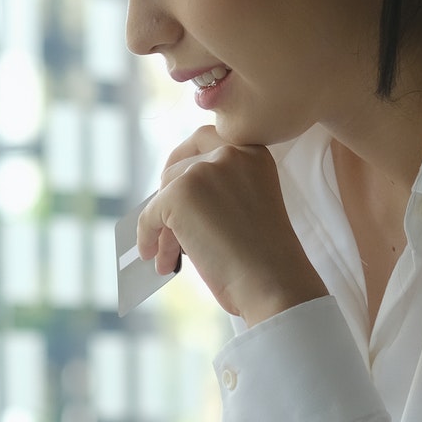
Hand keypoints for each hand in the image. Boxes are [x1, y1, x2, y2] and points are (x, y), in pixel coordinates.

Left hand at [138, 125, 328, 324]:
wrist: (273, 281)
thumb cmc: (266, 258)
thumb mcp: (247, 207)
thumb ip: (219, 191)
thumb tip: (170, 198)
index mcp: (253, 152)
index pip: (205, 140)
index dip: (184, 160)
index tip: (172, 181)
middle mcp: (229, 153)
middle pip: (180, 169)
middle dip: (171, 202)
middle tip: (170, 231)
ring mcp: (203, 170)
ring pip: (165, 194)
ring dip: (164, 227)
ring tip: (169, 257)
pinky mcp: (179, 193)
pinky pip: (150, 215)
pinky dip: (148, 236)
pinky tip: (155, 258)